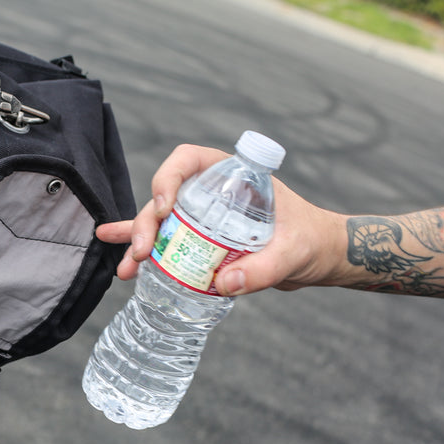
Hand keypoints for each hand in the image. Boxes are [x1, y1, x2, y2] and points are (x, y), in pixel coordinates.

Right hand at [97, 144, 349, 294]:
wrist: (319, 258)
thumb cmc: (312, 241)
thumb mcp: (293, 252)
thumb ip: (263, 268)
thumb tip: (224, 283)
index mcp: (233, 175)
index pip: (189, 160)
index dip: (168, 177)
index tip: (164, 207)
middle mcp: (212, 192)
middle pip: (165, 197)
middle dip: (146, 223)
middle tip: (141, 252)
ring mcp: (204, 218)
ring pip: (160, 223)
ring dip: (138, 243)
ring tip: (127, 268)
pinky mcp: (202, 243)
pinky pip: (168, 244)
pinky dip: (145, 251)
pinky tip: (124, 264)